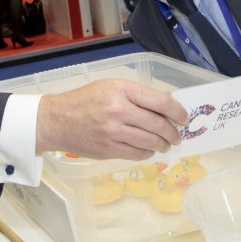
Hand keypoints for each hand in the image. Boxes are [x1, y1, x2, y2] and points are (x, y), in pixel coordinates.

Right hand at [36, 79, 188, 160]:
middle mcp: (118, 110)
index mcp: (121, 90)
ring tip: (165, 144)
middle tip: (177, 136)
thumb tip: (165, 109)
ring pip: (150, 142)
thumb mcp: (111, 87)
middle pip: (158, 125)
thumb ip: (136, 96)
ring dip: (163, 145)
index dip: (178, 112)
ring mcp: (113, 132)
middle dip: (173, 133)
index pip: (161, 102)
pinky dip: (148, 153)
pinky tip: (148, 149)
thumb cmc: (85, 101)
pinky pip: (137, 154)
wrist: (57, 120)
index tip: (183, 118)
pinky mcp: (108, 150)